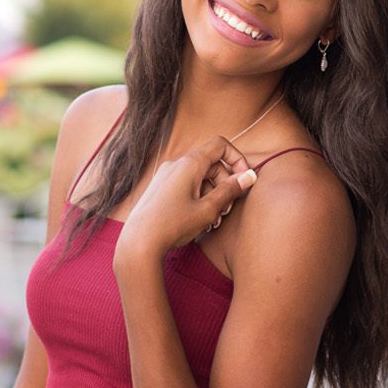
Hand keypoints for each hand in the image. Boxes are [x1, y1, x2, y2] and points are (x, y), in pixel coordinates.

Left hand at [114, 133, 256, 266]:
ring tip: (213, 220)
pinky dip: (198, 198)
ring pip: (199, 177)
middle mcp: (175, 164)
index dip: (237, 159)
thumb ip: (230, 190)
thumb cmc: (173, 225)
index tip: (244, 180)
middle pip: (211, 164)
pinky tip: (200, 220)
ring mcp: (165, 176)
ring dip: (212, 195)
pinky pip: (186, 186)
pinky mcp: (160, 188)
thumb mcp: (208, 209)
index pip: (220, 145)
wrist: (138, 242)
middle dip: (224, 185)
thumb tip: (249, 176)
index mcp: (188, 164)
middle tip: (226, 210)